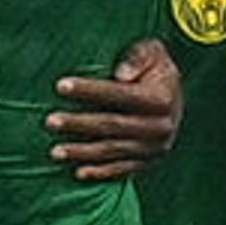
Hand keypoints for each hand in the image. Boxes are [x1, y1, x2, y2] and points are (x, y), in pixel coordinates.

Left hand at [51, 36, 181, 178]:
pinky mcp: (148, 162)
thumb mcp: (152, 51)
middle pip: (112, 125)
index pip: (119, 94)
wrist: (175, 97)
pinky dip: (99, 172)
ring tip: (54, 152)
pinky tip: (77, 173)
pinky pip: (121, 169)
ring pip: (113, 151)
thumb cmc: (153, 66)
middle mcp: (160, 127)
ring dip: (82, 152)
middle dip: (78, 124)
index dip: (89, 90)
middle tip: (50, 121)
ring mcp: (155, 148)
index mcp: (161, 99)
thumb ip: (137, 56)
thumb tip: (120, 74)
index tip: (60, 85)